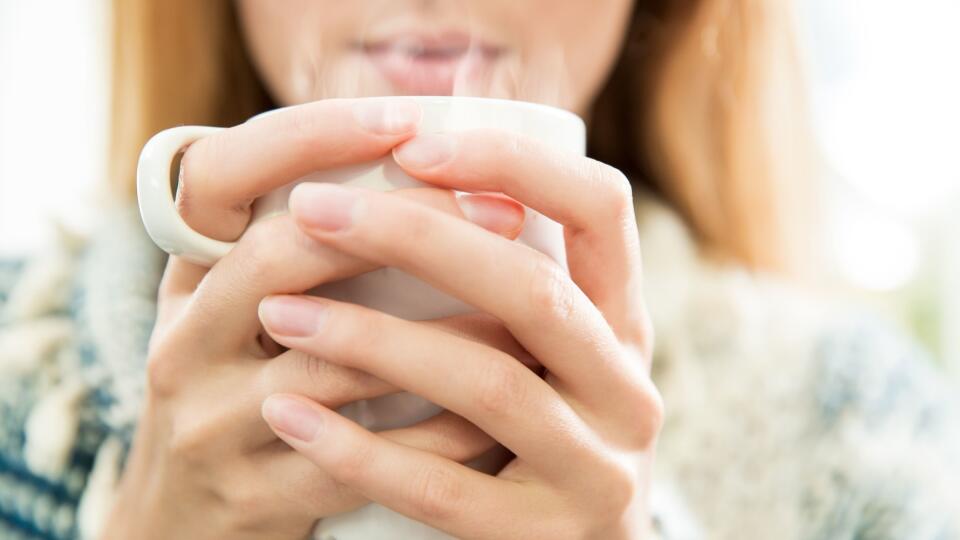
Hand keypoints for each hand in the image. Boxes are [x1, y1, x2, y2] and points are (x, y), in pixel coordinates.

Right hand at [103, 100, 530, 539]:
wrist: (178, 526)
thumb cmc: (236, 396)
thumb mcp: (240, 315)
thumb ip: (297, 252)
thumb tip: (421, 175)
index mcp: (188, 280)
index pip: (221, 173)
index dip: (309, 136)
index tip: (405, 122)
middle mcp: (184, 342)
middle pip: (280, 256)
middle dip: (403, 226)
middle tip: (499, 211)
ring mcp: (209, 425)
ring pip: (333, 365)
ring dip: (444, 337)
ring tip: (526, 320)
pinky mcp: (251, 497)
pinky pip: (358, 460)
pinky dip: (434, 434)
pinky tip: (494, 419)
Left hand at [257, 129, 662, 538]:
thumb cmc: (535, 432)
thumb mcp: (548, 352)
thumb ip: (506, 282)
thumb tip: (413, 161)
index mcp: (623, 323)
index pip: (600, 208)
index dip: (514, 164)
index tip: (414, 147)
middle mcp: (629, 390)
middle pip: (534, 290)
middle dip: (418, 239)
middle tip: (313, 211)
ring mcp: (599, 472)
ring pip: (491, 386)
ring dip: (374, 341)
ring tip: (278, 314)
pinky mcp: (547, 539)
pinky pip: (446, 490)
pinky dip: (360, 449)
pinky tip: (291, 416)